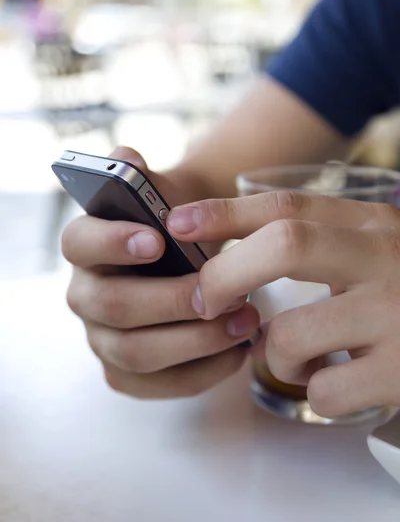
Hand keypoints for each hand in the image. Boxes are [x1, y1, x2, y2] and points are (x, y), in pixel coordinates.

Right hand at [62, 146, 259, 399]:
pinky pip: (158, 385)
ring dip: (195, 340)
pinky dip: (201, 372)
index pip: (79, 242)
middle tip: (224, 291)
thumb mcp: (162, 192)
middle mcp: (84, 295)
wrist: (188, 253)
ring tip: (246, 321)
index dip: (113, 242)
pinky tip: (237, 351)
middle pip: (114, 306)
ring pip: (137, 353)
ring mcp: (103, 339)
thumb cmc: (174, 222)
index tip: (158, 240)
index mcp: (85, 246)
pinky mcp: (128, 373)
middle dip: (171, 301)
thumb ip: (143, 175)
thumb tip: (128, 159)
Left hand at [167, 191, 399, 416]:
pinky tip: (336, 379)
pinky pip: (325, 390)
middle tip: (207, 300)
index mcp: (373, 224)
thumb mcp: (376, 245)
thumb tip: (237, 245)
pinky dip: (314, 390)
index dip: (224, 211)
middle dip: (226, 273)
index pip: (288, 204)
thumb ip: (323, 238)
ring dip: (276, 354)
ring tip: (298, 355)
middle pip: (284, 243)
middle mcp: (386, 257)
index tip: (177, 222)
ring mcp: (397, 314)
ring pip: (291, 334)